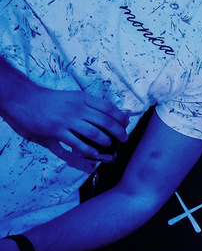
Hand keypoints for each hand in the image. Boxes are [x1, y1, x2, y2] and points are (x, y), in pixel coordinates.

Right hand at [1, 82, 128, 161]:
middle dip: (118, 131)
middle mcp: (78, 108)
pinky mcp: (57, 131)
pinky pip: (75, 142)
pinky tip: (93, 153)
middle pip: (105, 120)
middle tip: (124, 138)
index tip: (126, 124)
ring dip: (104, 140)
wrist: (27, 100)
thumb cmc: (52, 100)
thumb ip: (90, 105)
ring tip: (110, 144)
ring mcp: (67, 120)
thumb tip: (109, 115)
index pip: (108, 108)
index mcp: (83, 98)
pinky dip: (87, 149)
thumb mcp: (74, 97)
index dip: (120, 117)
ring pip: (93, 132)